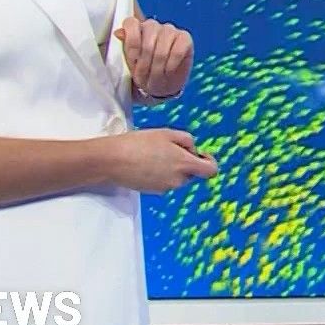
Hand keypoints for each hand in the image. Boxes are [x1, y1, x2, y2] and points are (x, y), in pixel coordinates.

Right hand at [102, 128, 217, 192]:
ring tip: (152, 153)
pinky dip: (160, 173)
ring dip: (171, 167)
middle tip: (167, 147)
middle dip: (185, 161)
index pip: (211, 171)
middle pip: (191, 173)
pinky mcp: (152, 192)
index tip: (200, 154)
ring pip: (177, 177)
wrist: (113, 160)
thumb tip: (193, 151)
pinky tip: (145, 162)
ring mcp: (165, 188)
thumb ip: (188, 141)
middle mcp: (178, 180)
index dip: (209, 161)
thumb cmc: (140, 143)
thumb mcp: (168, 133)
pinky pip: (164, 181)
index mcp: (185, 165)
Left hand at [113, 15, 191, 98]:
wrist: (162, 85)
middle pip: (147, 39)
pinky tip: (168, 72)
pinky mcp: (185, 38)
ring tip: (155, 78)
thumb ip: (125, 46)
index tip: (133, 59)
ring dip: (157, 68)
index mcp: (137, 28)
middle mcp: (153, 26)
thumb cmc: (144, 71)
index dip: (132, 42)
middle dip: (145, 63)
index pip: (131, 23)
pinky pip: (177, 52)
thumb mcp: (131, 62)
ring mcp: (170, 30)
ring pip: (162, 49)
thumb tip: (118, 33)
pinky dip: (170, 66)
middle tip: (143, 77)